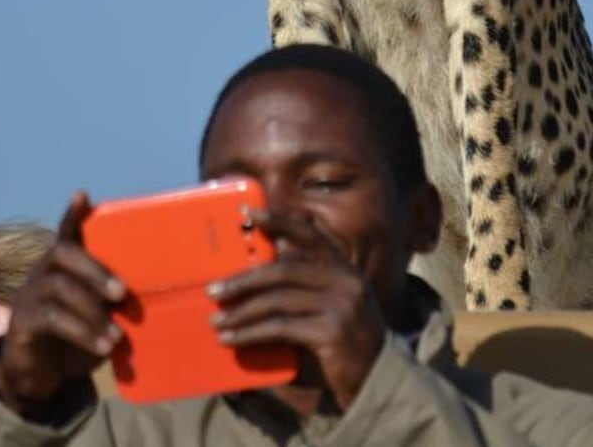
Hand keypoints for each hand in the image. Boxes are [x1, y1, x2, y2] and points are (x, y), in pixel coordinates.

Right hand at [0, 192, 126, 415]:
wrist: (41, 378)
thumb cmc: (78, 340)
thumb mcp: (99, 318)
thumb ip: (112, 303)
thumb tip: (147, 299)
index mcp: (62, 267)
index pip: (65, 234)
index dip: (72, 215)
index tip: (83, 195)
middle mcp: (41, 273)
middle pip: (62, 254)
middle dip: (95, 269)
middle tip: (122, 293)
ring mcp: (27, 295)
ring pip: (59, 288)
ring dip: (92, 311)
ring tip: (116, 336)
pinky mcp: (21, 322)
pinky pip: (51, 319)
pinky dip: (81, 332)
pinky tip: (103, 345)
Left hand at [207, 210, 385, 410]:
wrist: (377, 380)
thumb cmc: (345, 345)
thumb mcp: (333, 308)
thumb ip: (308, 287)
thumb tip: (259, 272)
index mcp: (345, 270)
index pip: (310, 235)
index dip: (278, 220)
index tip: (247, 212)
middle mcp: (346, 281)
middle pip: (284, 269)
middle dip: (243, 279)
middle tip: (214, 289)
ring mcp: (342, 305)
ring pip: (277, 299)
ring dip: (241, 311)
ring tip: (217, 320)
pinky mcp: (332, 331)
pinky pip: (280, 327)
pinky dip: (251, 333)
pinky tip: (233, 339)